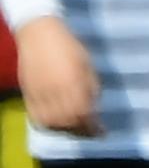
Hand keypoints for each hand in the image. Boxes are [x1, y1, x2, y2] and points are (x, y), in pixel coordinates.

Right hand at [15, 15, 88, 140]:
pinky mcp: (27, 92)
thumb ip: (91, 87)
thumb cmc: (69, 47)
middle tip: (89, 131)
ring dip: (64, 128)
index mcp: (74, 81)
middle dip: (81, 129)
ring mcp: (40, 92)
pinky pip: (36, 116)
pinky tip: (55, 123)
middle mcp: (56, 90)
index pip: (85, 112)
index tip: (101, 133)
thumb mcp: (87, 65)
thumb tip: (94, 108)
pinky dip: (47, 124)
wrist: (40, 34)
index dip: (93, 126)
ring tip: (74, 128)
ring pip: (52, 121)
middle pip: (68, 120)